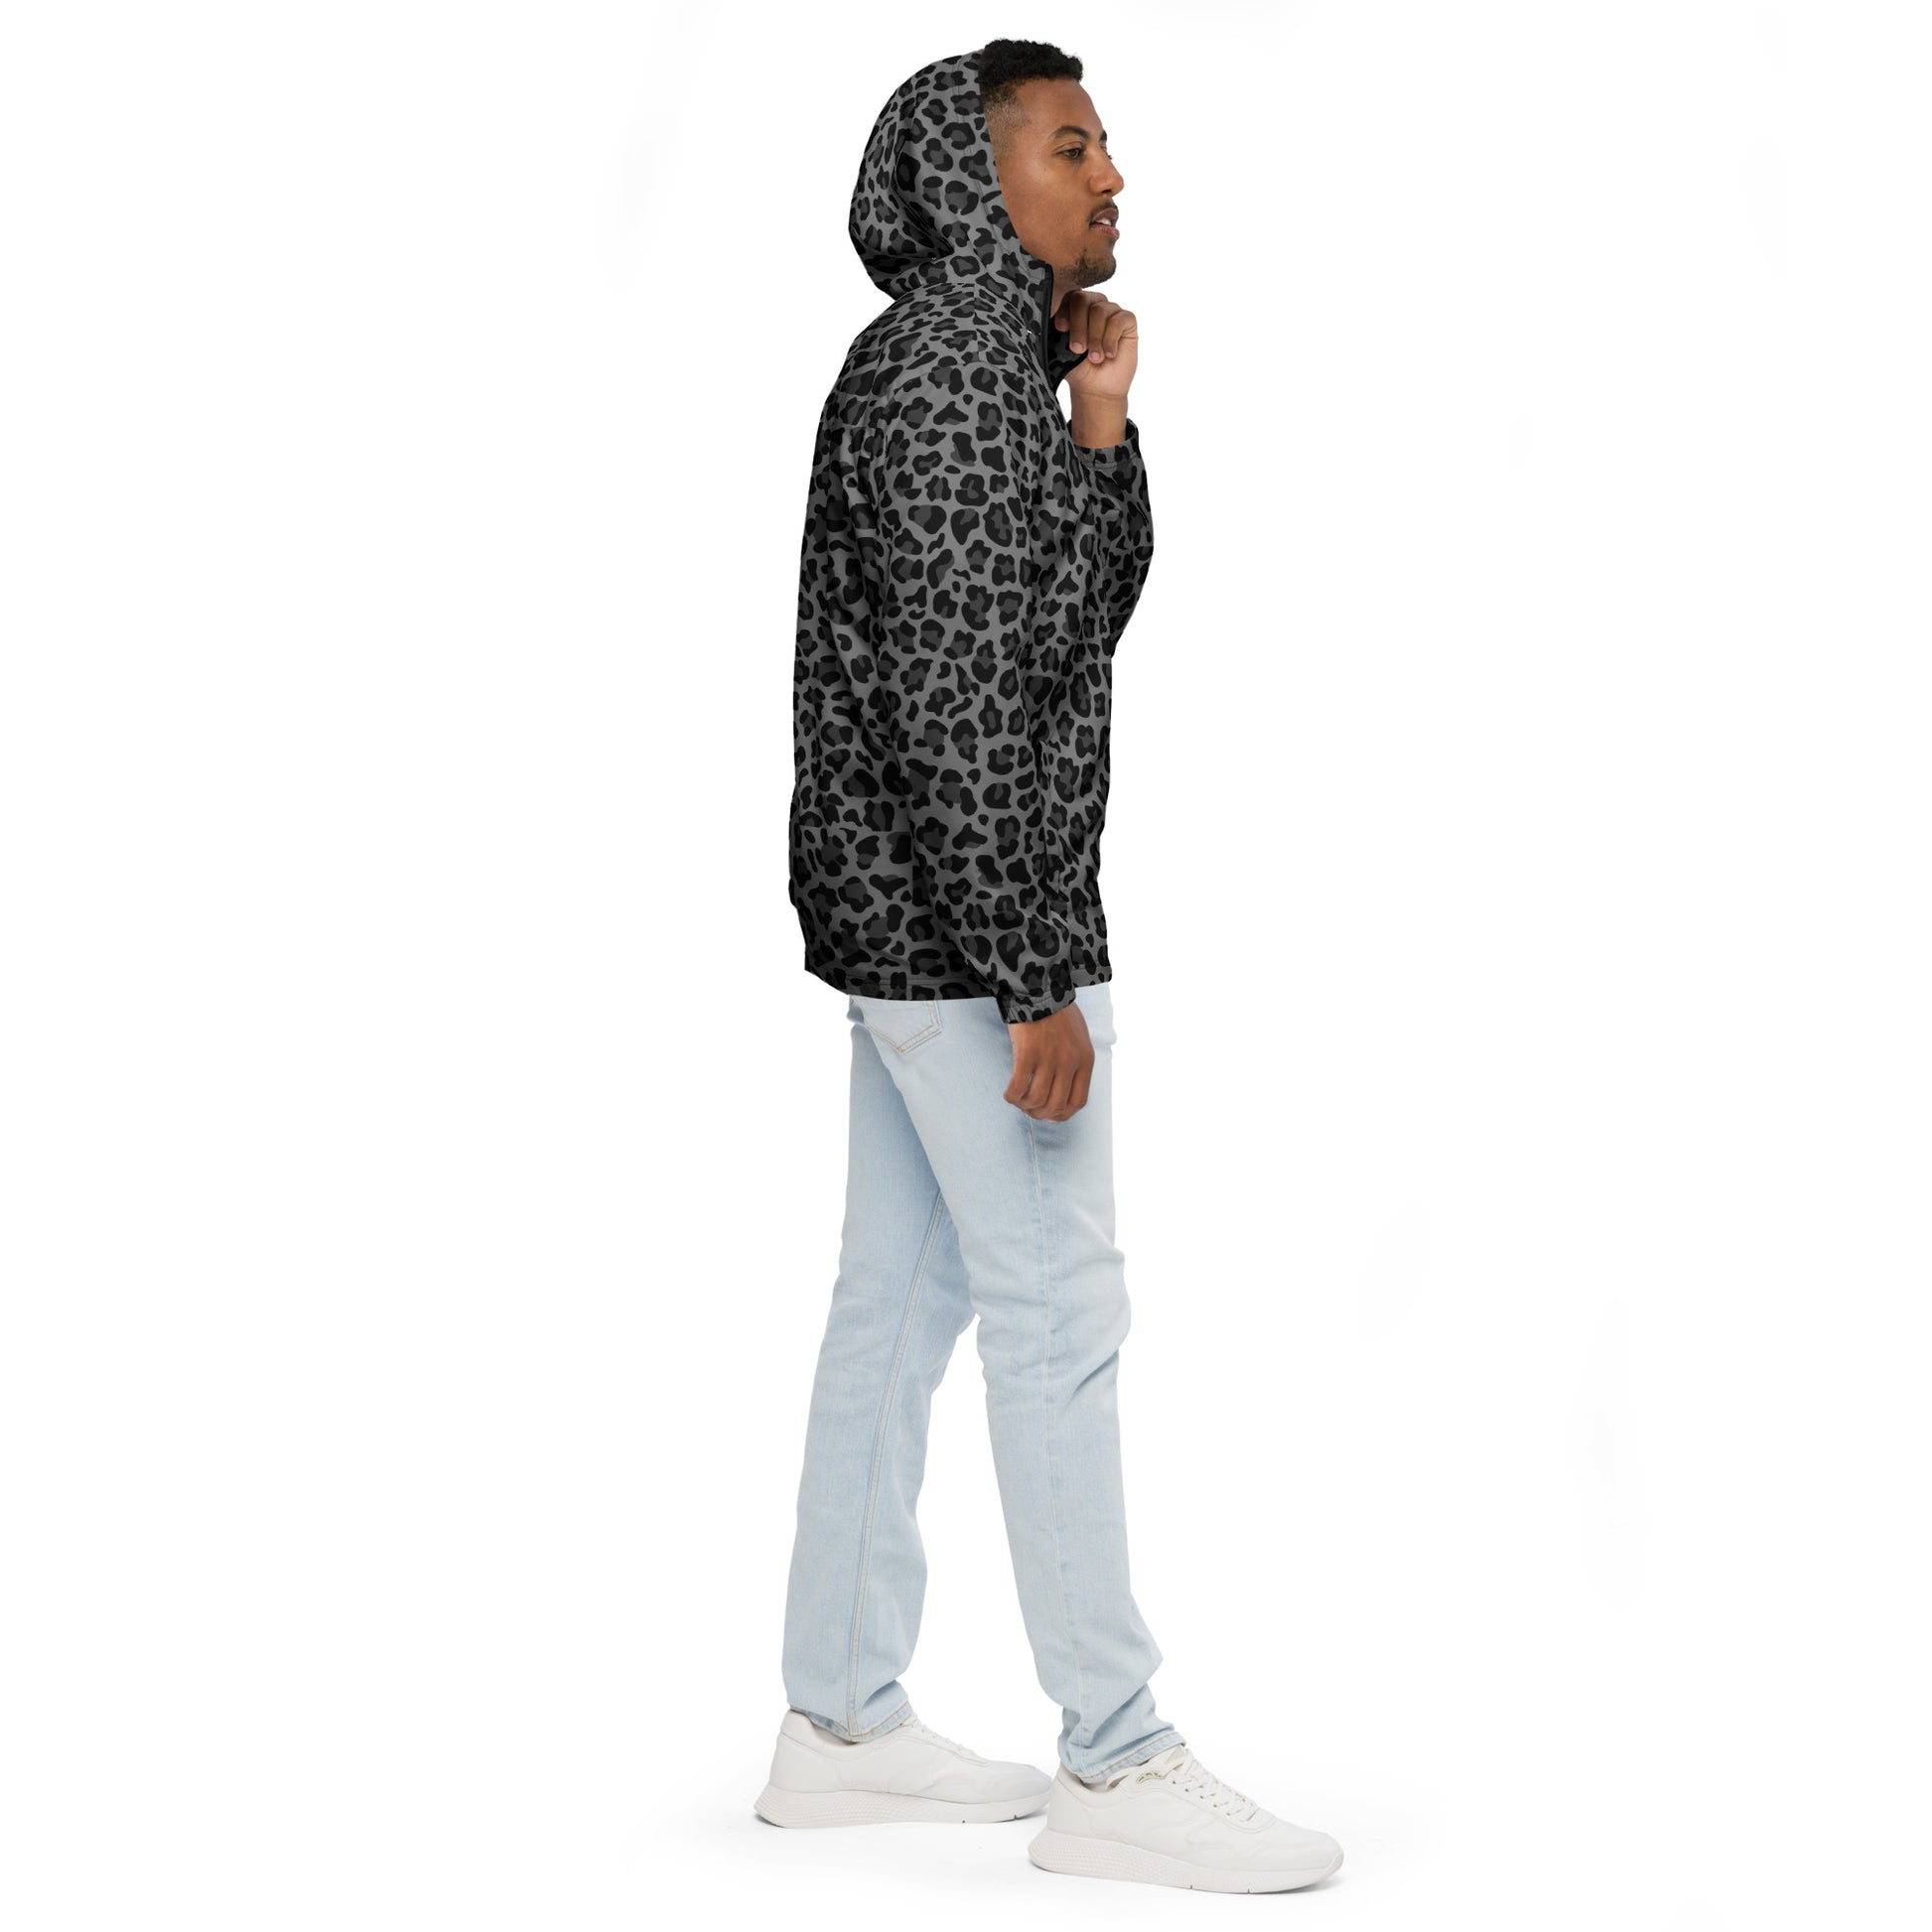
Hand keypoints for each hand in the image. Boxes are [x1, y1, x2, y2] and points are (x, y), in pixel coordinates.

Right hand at [1004, 1001, 1095, 1119]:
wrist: (1039, 988)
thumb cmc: (1057, 1012)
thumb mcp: (1078, 1037)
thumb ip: (1074, 1062)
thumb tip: (1061, 1093)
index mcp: (1085, 1059)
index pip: (1077, 1102)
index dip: (1062, 1114)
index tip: (1049, 1114)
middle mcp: (1069, 1062)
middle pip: (1055, 1105)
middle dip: (1040, 1114)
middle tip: (1029, 1109)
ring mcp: (1049, 1058)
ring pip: (1036, 1100)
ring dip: (1025, 1106)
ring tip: (1018, 1101)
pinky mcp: (1027, 1053)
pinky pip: (1018, 1087)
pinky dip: (1012, 1096)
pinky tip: (1009, 1094)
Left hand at [1054, 290, 1136, 402]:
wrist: (1097, 389)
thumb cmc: (1079, 369)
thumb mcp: (1061, 353)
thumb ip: (1056, 335)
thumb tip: (1049, 323)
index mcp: (1075, 310)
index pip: (1069, 297)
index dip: (1064, 311)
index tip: (1061, 329)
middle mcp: (1093, 306)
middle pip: (1082, 299)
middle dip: (1078, 325)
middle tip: (1078, 350)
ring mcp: (1111, 311)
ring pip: (1100, 310)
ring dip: (1095, 337)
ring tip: (1095, 358)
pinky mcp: (1127, 321)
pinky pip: (1118, 320)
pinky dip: (1110, 339)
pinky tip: (1109, 354)